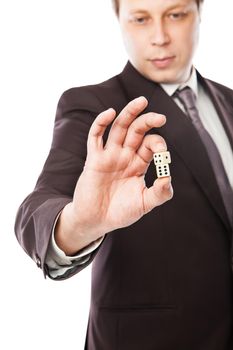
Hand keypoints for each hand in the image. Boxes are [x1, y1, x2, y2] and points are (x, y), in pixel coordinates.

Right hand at [55, 96, 172, 253]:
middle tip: (161, 117)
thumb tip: (168, 178)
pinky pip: (95, 137)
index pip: (150, 145)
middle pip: (137, 130)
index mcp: (138, 164)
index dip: (158, 145)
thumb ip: (160, 193)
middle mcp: (125, 155)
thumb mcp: (145, 204)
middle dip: (148, 121)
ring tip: (142, 102)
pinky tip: (110, 113)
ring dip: (129, 113)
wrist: (96, 221)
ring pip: (119, 128)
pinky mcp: (93, 159)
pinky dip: (100, 123)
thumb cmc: (120, 212)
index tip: (163, 154)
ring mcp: (109, 155)